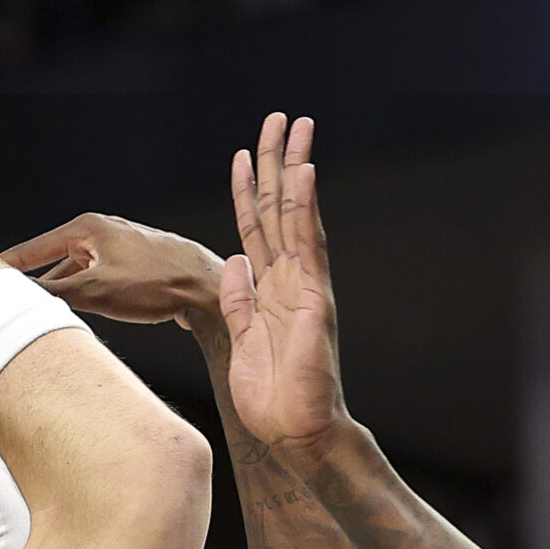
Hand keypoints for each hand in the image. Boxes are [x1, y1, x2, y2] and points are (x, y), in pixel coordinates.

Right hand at [0, 213, 224, 331]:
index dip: (7, 265)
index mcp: (87, 228)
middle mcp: (101, 232)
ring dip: (62, 295)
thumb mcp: (95, 291)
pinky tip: (79, 317)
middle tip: (9, 304)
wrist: (207, 288)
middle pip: (53, 262)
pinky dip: (83, 297)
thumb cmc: (157, 283)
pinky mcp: (133, 266)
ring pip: (76, 275)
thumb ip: (52, 293)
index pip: (33, 248)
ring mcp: (118, 249)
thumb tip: (16, 297)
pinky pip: (96, 281)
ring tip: (41, 317)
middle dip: (34, 284)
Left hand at [221, 114, 354, 459]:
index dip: (247, 191)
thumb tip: (234, 264)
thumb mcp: (240, 341)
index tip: (243, 154)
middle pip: (280, 209)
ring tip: (294, 126)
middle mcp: (291, 279)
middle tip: (278, 117)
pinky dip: (306, 206)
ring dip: (293, 167)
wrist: (296, 431)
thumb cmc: (273, 397)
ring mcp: (305, 285)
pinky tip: (303, 172)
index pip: (257, 228)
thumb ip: (237, 302)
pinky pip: (308, 244)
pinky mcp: (316, 297)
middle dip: (276, 162)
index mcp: (270, 290)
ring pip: (296, 214)